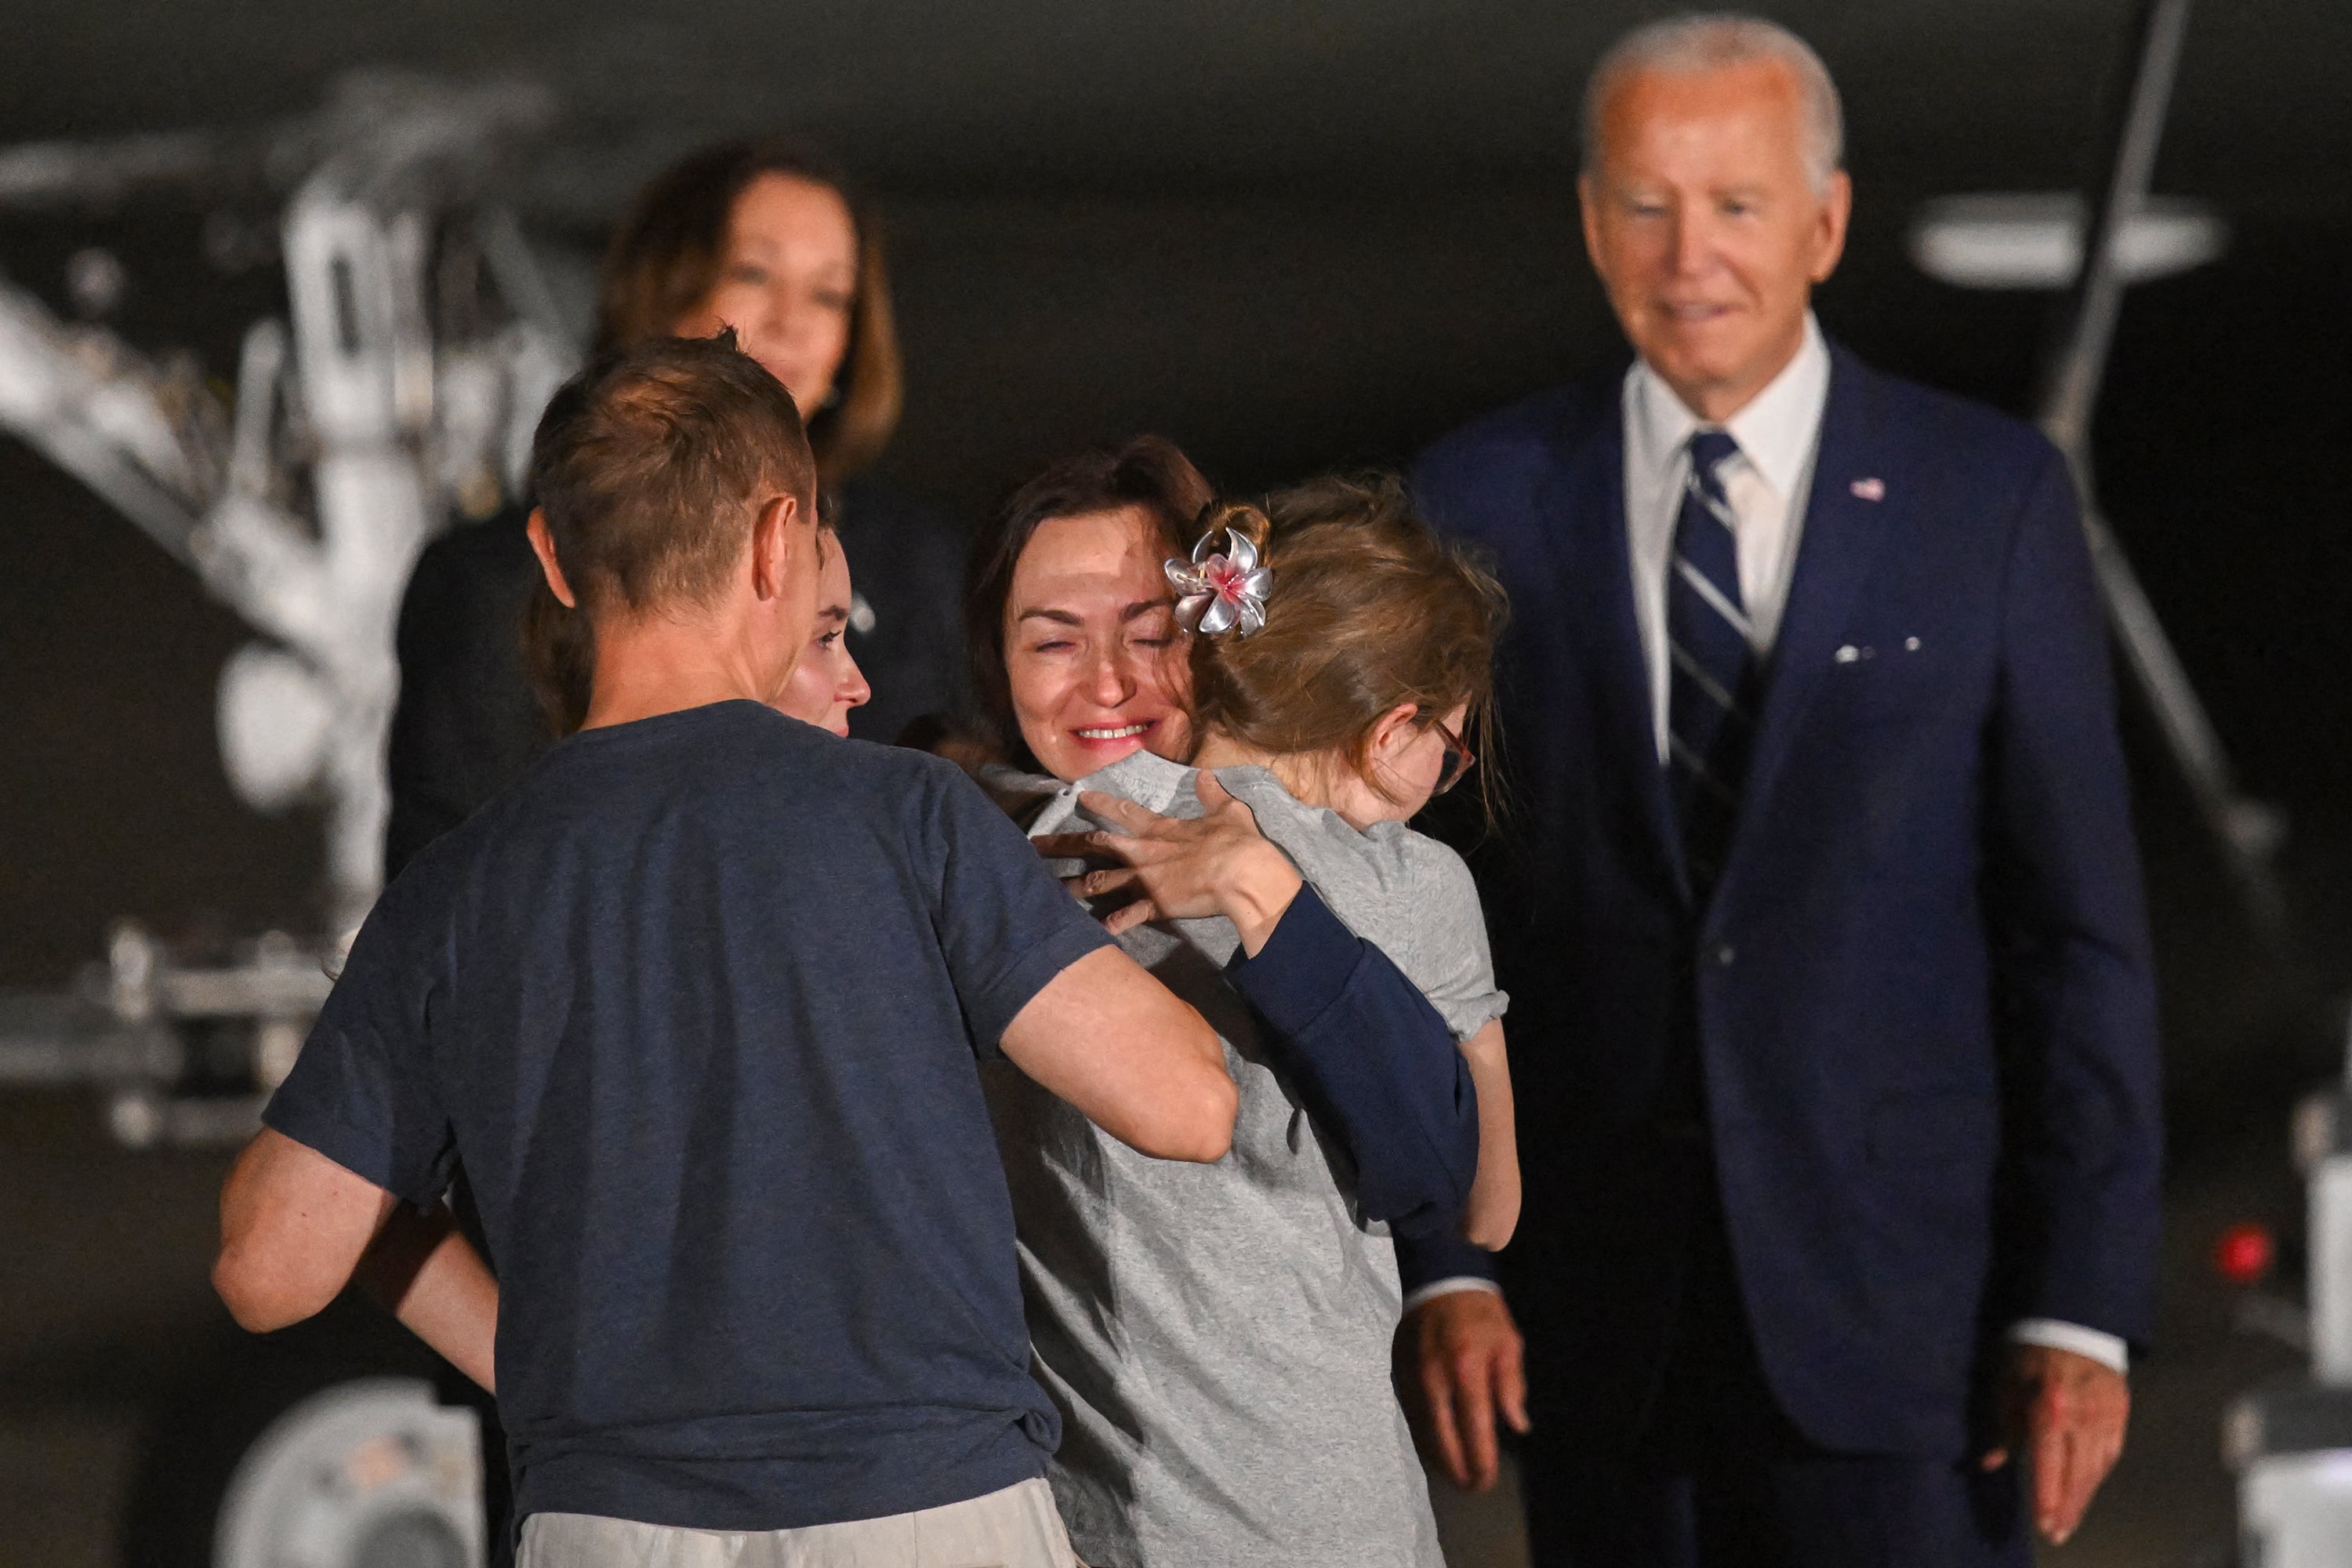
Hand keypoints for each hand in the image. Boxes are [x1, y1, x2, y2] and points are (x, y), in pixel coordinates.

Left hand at [1034, 773, 1303, 954]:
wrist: (1242, 873)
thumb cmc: (1238, 842)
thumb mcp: (1228, 811)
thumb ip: (1212, 795)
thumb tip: (1205, 776)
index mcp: (1162, 830)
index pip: (1126, 813)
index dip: (1102, 804)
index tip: (1080, 797)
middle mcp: (1145, 852)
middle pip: (1096, 845)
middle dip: (1064, 844)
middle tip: (1036, 844)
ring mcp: (1146, 879)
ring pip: (1099, 881)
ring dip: (1073, 886)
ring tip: (1048, 889)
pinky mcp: (1155, 904)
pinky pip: (1126, 916)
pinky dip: (1111, 924)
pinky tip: (1094, 931)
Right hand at [1394, 1288, 1529, 1491]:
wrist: (1438, 1280)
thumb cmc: (1481, 1314)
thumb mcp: (1508, 1343)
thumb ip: (1511, 1386)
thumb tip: (1516, 1425)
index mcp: (1467, 1370)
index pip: (1474, 1429)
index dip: (1480, 1461)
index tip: (1486, 1480)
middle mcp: (1435, 1379)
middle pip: (1442, 1440)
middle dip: (1457, 1470)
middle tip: (1470, 1487)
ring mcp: (1412, 1378)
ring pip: (1422, 1432)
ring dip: (1439, 1458)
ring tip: (1455, 1475)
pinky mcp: (1398, 1375)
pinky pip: (1411, 1416)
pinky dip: (1424, 1437)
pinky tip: (1436, 1448)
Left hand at [1981, 1342, 2128, 1544]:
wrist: (2075, 1318)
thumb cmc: (2031, 1350)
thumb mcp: (2007, 1382)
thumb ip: (2003, 1425)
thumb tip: (1991, 1463)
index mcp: (2050, 1410)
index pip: (2049, 1465)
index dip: (2047, 1498)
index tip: (2044, 1524)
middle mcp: (2081, 1420)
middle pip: (2077, 1476)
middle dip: (2066, 1509)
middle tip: (2057, 1535)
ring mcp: (2106, 1418)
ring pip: (2097, 1469)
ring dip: (2083, 1498)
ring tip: (2070, 1520)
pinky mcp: (2120, 1413)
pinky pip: (2110, 1453)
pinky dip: (2098, 1474)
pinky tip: (2089, 1487)